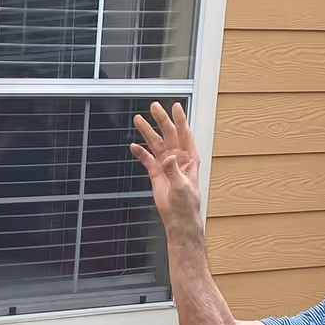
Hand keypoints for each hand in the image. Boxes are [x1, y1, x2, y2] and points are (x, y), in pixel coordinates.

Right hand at [129, 102, 202, 229]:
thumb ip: (174, 171)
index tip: (176, 106)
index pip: (184, 134)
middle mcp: (178, 157)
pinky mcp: (156, 173)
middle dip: (161, 120)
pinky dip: (140, 153)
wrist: (178, 218)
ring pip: (156, 144)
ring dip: (147, 132)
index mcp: (190, 157)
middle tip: (154, 107)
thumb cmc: (186, 203)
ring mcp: (166, 164)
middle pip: (168, 134)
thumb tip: (167, 158)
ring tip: (138, 120)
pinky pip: (147, 159)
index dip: (180, 120)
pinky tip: (134, 146)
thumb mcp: (182, 186)